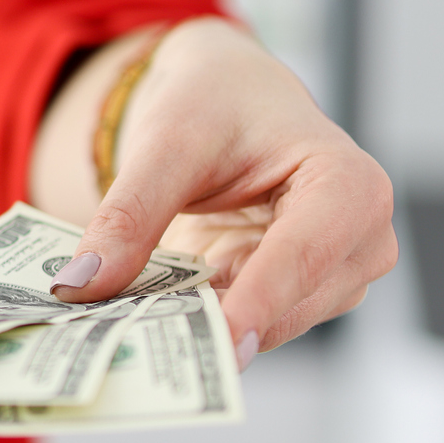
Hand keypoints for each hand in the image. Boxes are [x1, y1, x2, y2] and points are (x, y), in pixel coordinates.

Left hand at [28, 17, 395, 363]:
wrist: (227, 97)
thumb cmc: (216, 103)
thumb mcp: (166, 143)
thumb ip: (129, 213)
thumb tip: (83, 282)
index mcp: (349, 184)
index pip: (305, 254)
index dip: (261, 301)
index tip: (221, 345)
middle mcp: (360, 240)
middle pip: (292, 304)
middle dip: (217, 324)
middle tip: (135, 340)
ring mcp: (334, 278)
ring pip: (268, 327)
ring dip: (202, 329)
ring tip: (131, 326)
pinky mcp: (295, 299)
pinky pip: (246, 327)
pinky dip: (199, 326)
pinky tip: (150, 319)